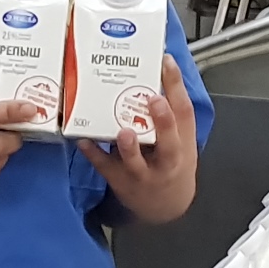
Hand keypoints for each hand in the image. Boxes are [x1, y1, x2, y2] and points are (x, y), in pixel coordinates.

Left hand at [78, 56, 198, 223]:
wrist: (166, 206)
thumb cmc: (171, 161)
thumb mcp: (181, 139)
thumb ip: (170, 113)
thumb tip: (153, 71)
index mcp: (183, 141)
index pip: (185, 112)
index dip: (177, 86)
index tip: (166, 61)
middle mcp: (167, 159)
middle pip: (170, 142)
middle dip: (163, 121)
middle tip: (154, 100)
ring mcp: (143, 173)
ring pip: (137, 162)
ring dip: (130, 147)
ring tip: (124, 132)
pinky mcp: (121, 181)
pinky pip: (107, 168)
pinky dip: (95, 155)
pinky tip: (83, 141)